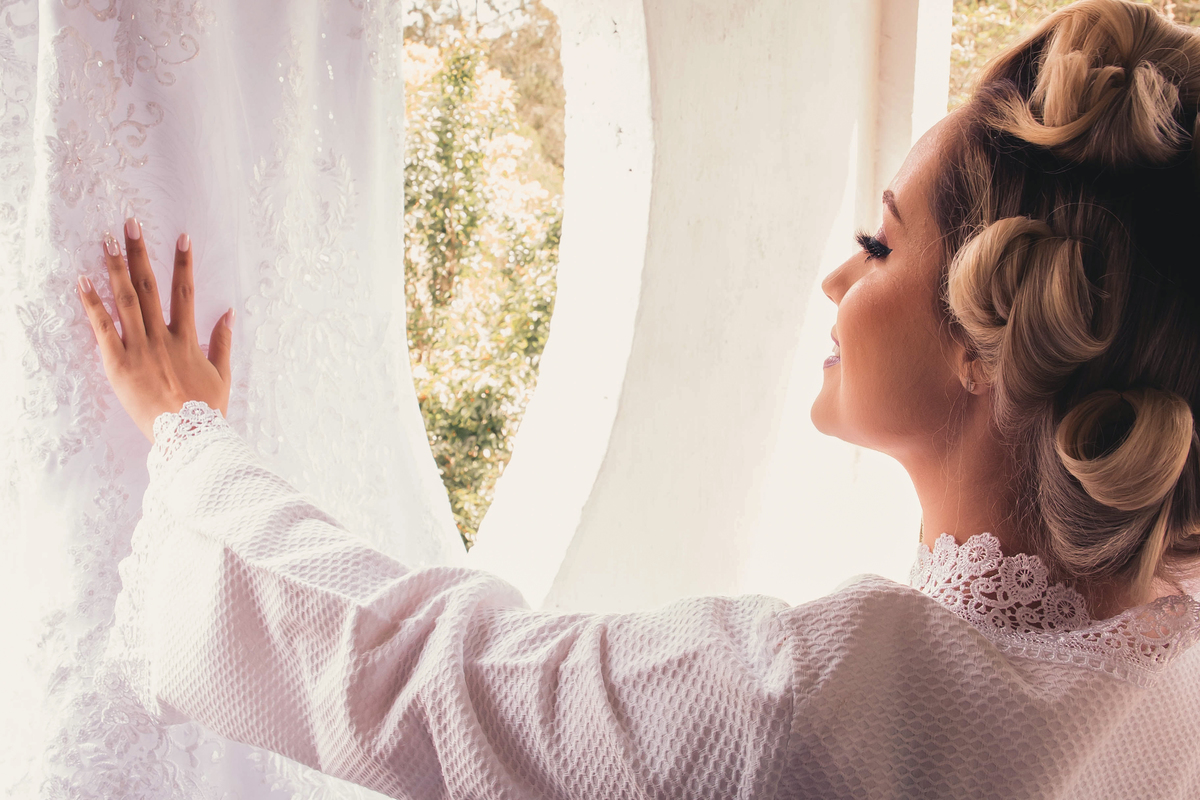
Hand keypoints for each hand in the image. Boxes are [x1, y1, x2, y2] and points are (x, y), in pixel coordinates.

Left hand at [77, 218, 233, 442]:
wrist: (188, 437)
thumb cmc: (206, 410)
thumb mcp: (222, 375)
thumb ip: (223, 342)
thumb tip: (229, 313)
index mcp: (187, 340)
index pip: (185, 293)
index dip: (183, 264)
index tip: (182, 237)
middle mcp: (162, 338)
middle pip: (149, 288)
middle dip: (141, 254)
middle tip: (131, 224)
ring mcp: (139, 350)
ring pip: (125, 301)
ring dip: (115, 268)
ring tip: (106, 241)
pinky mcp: (118, 365)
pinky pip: (102, 329)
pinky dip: (92, 304)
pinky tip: (83, 281)